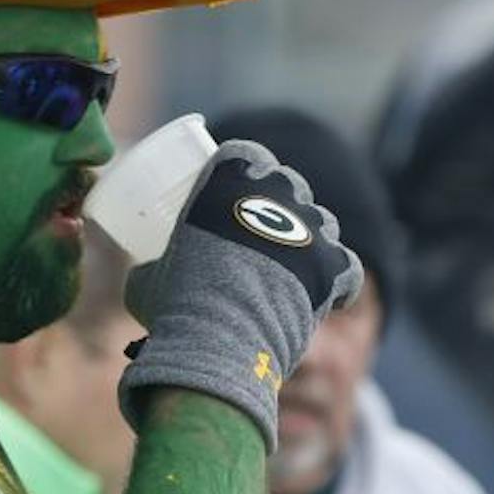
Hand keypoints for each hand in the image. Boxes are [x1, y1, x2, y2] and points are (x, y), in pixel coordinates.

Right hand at [118, 139, 363, 449]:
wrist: (220, 339)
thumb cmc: (176, 306)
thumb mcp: (148, 279)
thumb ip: (154, 268)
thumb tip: (146, 279)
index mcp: (227, 179)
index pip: (243, 154)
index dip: (243, 168)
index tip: (235, 189)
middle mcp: (275, 191)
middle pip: (288, 183)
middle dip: (281, 200)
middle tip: (264, 230)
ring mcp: (310, 226)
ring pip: (322, 221)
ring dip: (312, 237)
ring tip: (294, 264)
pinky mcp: (334, 264)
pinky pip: (348, 265)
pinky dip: (341, 278)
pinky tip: (332, 289)